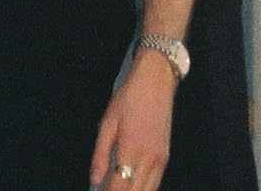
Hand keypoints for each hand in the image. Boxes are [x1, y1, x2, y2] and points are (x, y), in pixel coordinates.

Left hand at [89, 53, 176, 189]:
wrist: (156, 80)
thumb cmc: (129, 98)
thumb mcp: (108, 122)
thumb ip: (100, 154)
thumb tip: (94, 180)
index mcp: (131, 149)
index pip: (119, 186)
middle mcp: (149, 159)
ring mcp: (160, 159)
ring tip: (119, 190)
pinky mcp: (166, 156)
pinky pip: (156, 183)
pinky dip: (145, 190)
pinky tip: (134, 187)